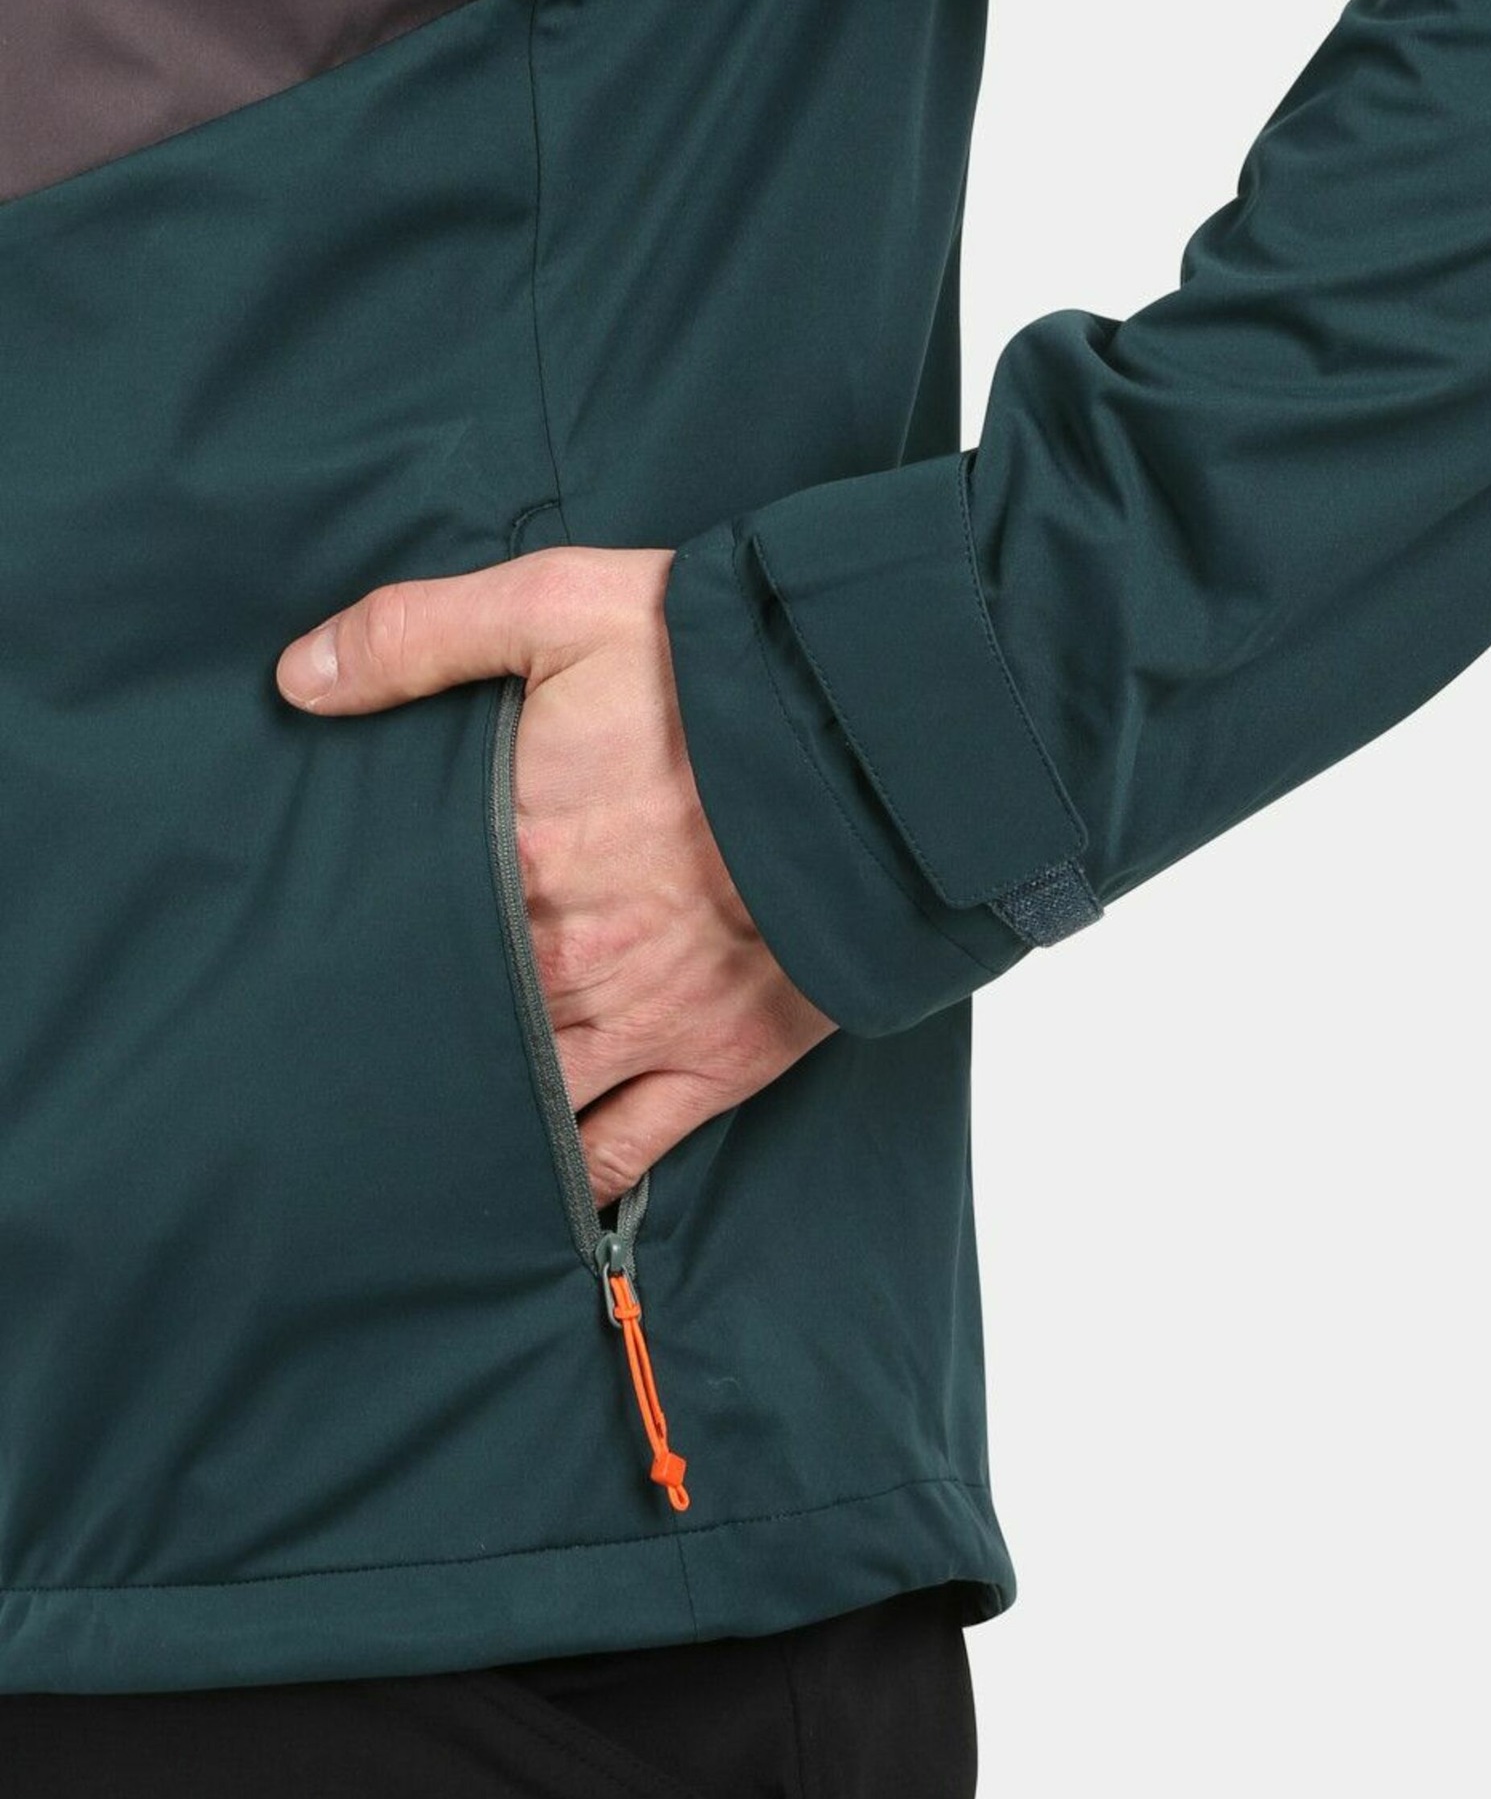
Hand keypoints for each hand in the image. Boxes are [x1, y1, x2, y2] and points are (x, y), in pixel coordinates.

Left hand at [276, 546, 835, 1205]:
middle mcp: (564, 963)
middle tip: (349, 1061)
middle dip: (406, 1042)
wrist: (883, 743)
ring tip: (415, 1139)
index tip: (322, 960)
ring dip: (473, 1119)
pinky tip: (529, 1191)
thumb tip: (300, 680)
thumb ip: (422, 635)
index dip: (359, 949)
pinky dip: (571, 1183)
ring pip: (524, 1104)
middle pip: (453, 1027)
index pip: (400, 931)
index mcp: (514, 859)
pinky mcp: (720, 1063)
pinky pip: (625, 1153)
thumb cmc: (726, 672)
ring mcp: (641, 1025)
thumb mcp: (562, 606)